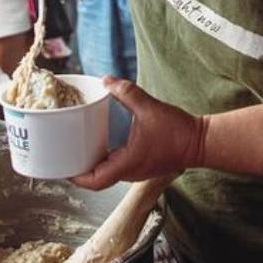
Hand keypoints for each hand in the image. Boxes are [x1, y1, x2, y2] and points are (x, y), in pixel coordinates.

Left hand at [71, 79, 206, 189]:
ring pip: (106, 173)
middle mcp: (129, 172)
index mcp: (126, 165)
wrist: (201, 141)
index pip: (94, 181)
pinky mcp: (142, 165)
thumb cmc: (177, 131)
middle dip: (79, 169)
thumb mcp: (149, 107)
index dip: (74, 177)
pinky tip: (102, 141)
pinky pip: (117, 166)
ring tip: (79, 145)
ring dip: (92, 163)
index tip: (62, 167)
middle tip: (65, 152)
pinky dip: (106, 158)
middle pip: (96, 179)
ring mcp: (136, 171)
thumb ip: (127, 92)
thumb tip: (106, 81)